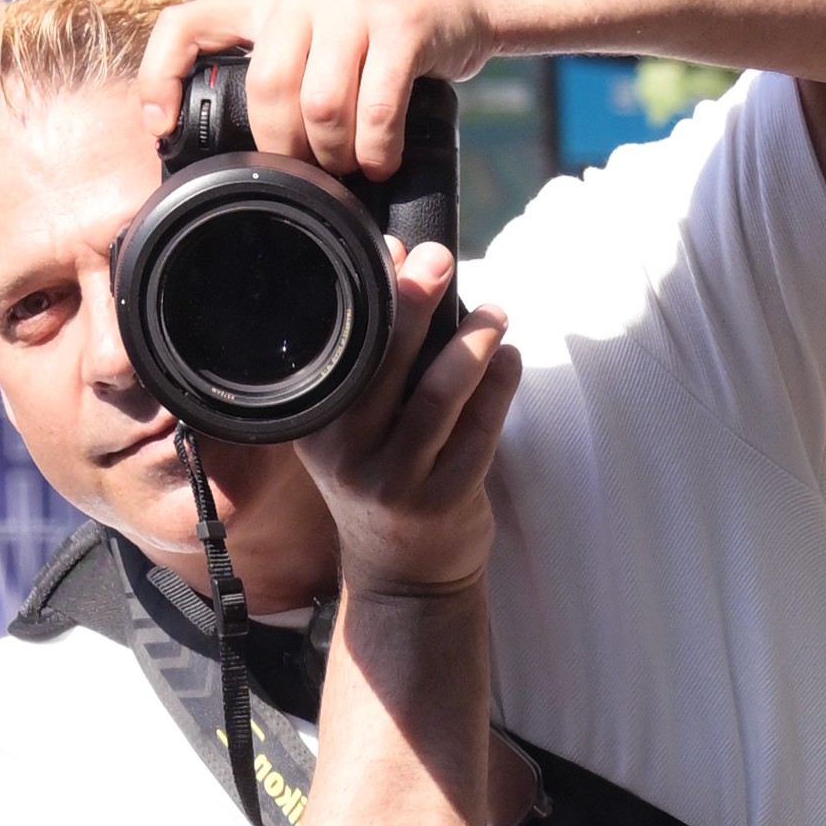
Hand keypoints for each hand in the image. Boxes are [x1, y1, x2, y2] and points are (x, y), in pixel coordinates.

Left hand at [138, 0, 491, 178]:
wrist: (461, 0)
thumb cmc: (379, 42)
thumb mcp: (316, 44)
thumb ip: (278, 77)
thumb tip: (234, 158)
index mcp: (266, 4)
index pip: (186, 26)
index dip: (162, 78)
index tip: (163, 131)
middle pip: (267, 89)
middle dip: (285, 148)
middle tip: (309, 171)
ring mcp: (351, 4)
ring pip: (320, 104)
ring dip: (335, 153)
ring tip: (351, 165)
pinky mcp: (401, 23)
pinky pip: (374, 107)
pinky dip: (376, 148)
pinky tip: (382, 159)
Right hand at [295, 242, 519, 600]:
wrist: (405, 577)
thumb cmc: (383, 481)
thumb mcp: (355, 433)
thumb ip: (371, 363)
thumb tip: (397, 260)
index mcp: (318, 430)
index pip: (339, 351)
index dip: (367, 295)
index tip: (393, 247)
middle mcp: (349, 456)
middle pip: (385, 364)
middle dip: (414, 303)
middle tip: (438, 258)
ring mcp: (397, 480)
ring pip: (440, 395)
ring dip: (472, 342)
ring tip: (495, 312)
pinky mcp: (446, 498)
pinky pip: (480, 429)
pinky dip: (498, 385)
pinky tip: (508, 359)